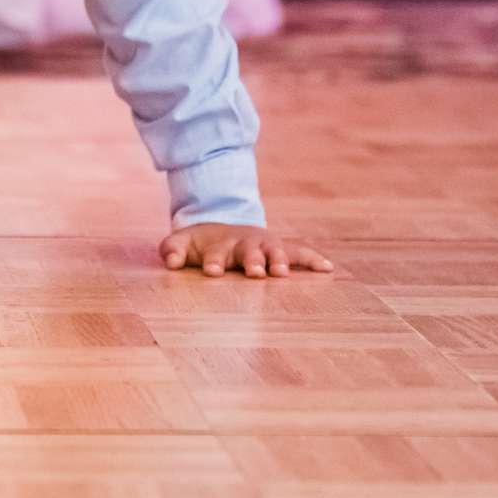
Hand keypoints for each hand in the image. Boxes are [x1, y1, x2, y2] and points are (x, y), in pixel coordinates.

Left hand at [159, 223, 332, 278]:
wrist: (223, 226)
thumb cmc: (202, 244)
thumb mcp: (182, 243)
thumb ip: (172, 250)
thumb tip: (170, 262)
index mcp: (220, 245)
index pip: (216, 253)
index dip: (214, 262)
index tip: (212, 271)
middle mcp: (245, 244)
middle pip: (249, 251)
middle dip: (252, 261)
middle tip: (254, 272)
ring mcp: (265, 245)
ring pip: (274, 251)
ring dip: (279, 260)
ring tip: (282, 272)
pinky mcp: (281, 249)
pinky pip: (300, 252)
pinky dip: (313, 259)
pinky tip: (328, 268)